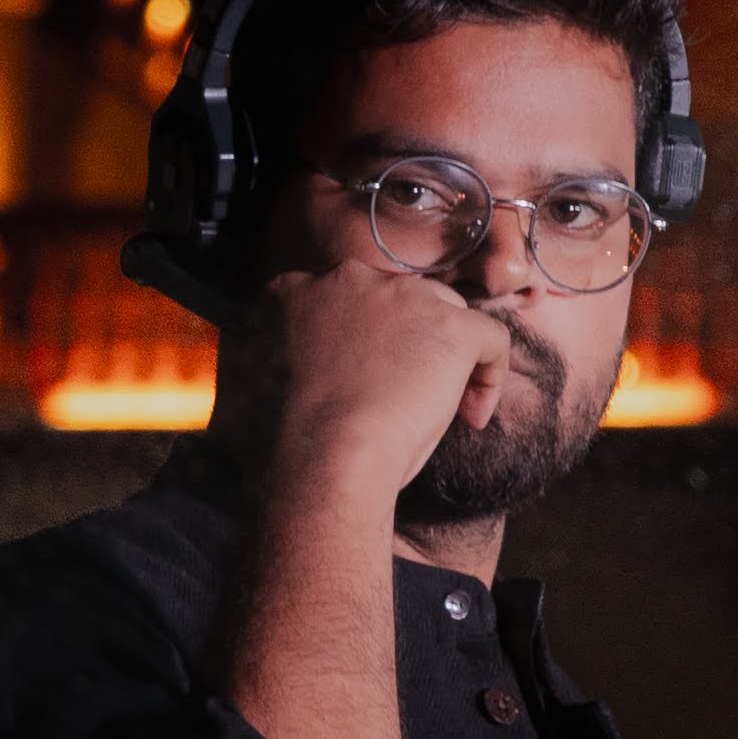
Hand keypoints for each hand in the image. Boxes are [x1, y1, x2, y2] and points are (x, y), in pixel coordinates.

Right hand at [235, 261, 514, 515]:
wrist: (322, 459)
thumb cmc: (280, 445)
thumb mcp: (246, 390)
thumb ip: (258, 366)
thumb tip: (259, 378)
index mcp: (294, 292)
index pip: (340, 301)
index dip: (356, 341)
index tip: (356, 382)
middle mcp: (350, 280)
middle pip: (396, 300)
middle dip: (405, 344)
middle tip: (401, 397)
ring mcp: (405, 297)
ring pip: (445, 312)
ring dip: (447, 357)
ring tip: (443, 409)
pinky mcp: (450, 326)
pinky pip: (491, 339)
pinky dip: (489, 377)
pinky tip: (473, 416)